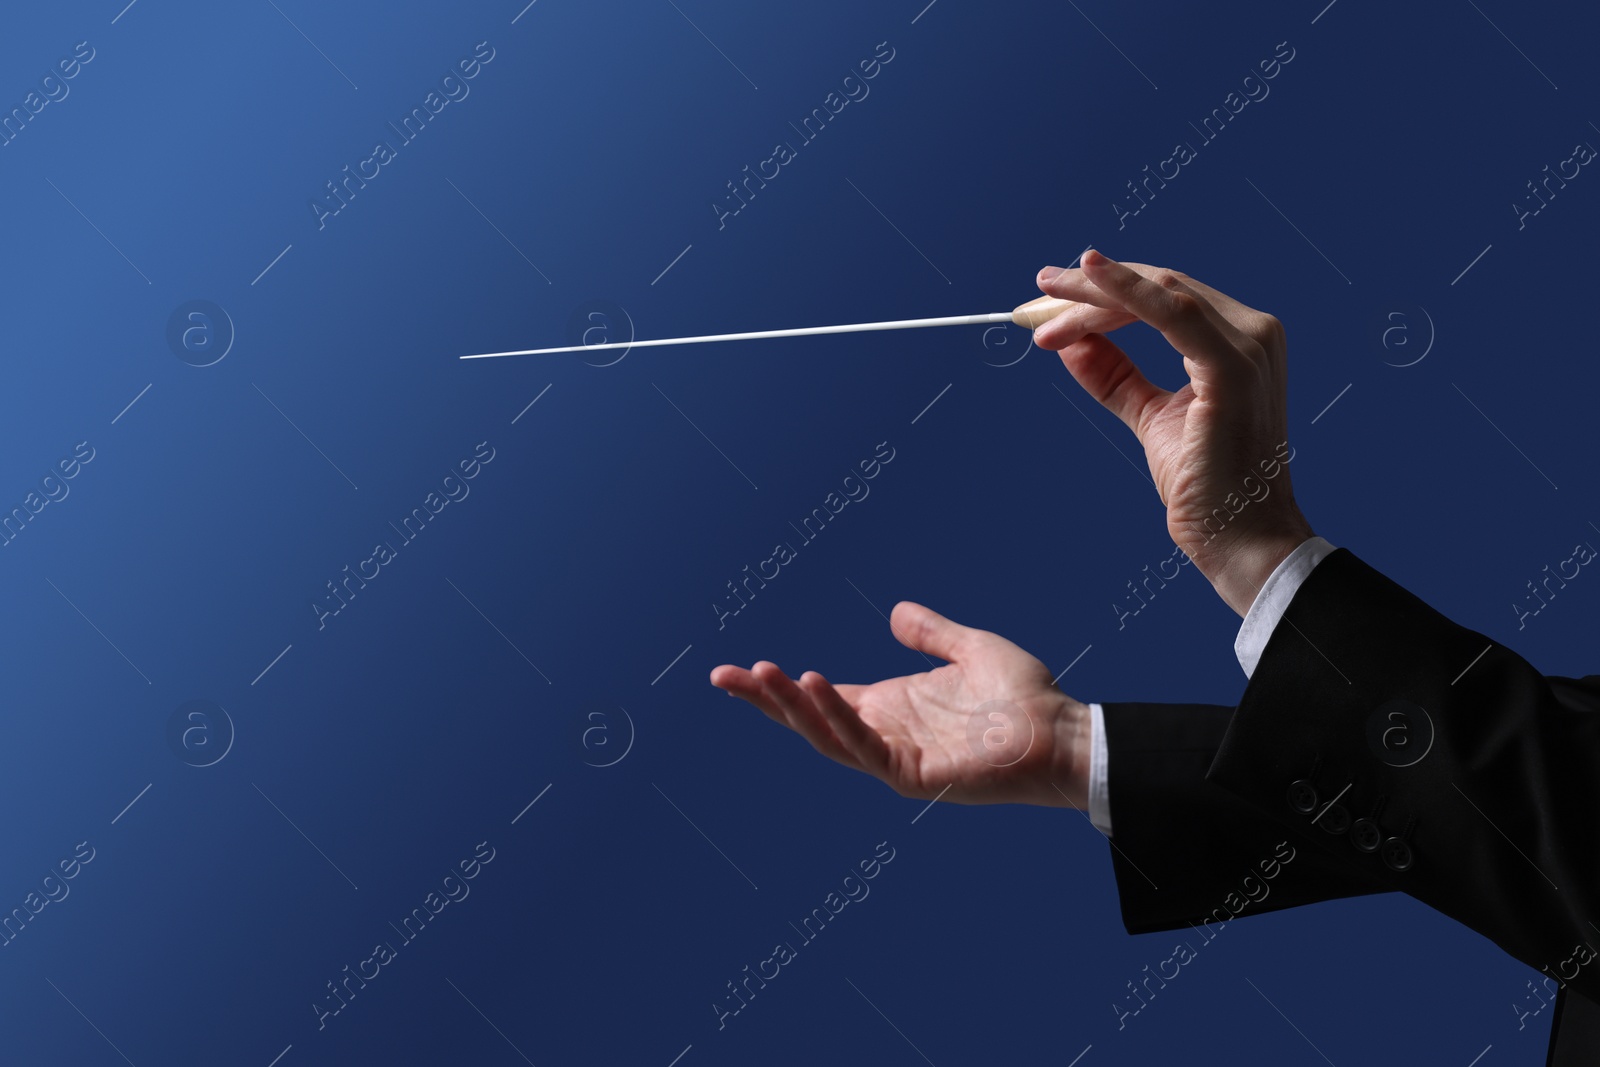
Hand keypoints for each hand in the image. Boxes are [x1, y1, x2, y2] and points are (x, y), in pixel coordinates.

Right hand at [709, 601, 1091, 807]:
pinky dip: (837, 717)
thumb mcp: (970, 649)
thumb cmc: (1025, 698)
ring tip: (762, 674)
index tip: (739, 670)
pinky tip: (816, 686)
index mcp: (891, 708)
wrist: (1062, 733)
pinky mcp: (914, 774)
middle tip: (720, 676)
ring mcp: (896, 757)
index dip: (780, 687)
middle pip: (809, 719)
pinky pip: (864, 747)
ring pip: (827, 735)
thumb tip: (895, 612)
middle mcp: (885, 733)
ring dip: (792, 707)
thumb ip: (932, 633)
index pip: (821, 697)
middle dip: (765, 700)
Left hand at [1032, 250, 1314, 615]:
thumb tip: (1071, 345)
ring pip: (1157, 293)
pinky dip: (1127, 290)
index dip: (1102, 294)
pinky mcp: (1233, 367)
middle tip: (1034, 301)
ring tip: (1042, 308)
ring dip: (1092, 295)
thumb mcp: (1151, 416)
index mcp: (1236, 341)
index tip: (1047, 307)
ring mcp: (1247, 346)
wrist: (1239, 537)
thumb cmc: (1207, 485)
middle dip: (1088, 290)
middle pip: (1157, 286)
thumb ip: (1116, 377)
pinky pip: (1171, 313)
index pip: (1162, 298)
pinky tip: (1091, 275)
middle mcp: (1251, 333)